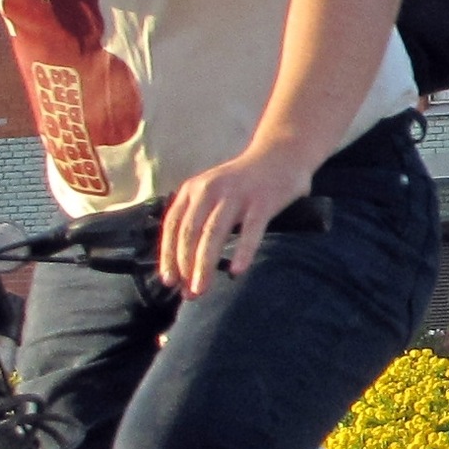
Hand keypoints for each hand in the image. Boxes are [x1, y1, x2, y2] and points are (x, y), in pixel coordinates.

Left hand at [159, 146, 311, 297]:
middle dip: (185, 266)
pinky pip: (251, 229)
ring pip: (214, 232)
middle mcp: (209, 190)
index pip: (173, 226)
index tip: (169, 281)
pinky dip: (242, 251)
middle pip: (190, 232)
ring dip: (204, 264)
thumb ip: (196, 219)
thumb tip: (183, 264)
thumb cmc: (241, 184)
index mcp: (192, 190)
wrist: (280, 155)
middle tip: (188, 293)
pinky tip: (236, 271)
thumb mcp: (210, 194)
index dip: (169, 255)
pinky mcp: (262, 200)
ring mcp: (236, 194)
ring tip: (201, 289)